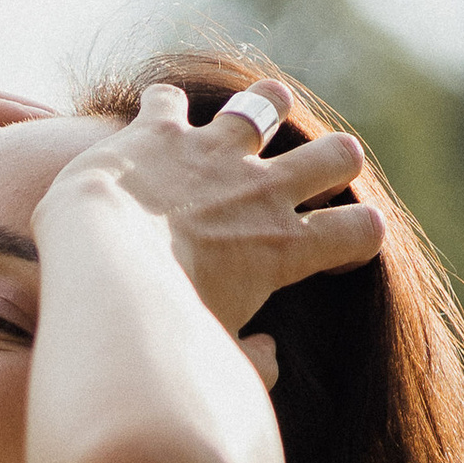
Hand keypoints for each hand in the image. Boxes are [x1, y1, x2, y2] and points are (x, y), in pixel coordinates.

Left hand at [38, 80, 385, 346]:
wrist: (98, 272)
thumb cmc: (158, 330)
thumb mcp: (218, 364)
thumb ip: (255, 364)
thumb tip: (270, 353)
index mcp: (284, 249)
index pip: (365, 229)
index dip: (359, 236)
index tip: (334, 251)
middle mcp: (259, 191)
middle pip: (339, 154)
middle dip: (333, 162)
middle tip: (305, 181)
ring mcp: (211, 153)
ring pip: (266, 102)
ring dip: (263, 107)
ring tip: (251, 121)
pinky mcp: (157, 132)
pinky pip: (167, 98)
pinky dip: (161, 108)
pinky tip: (151, 122)